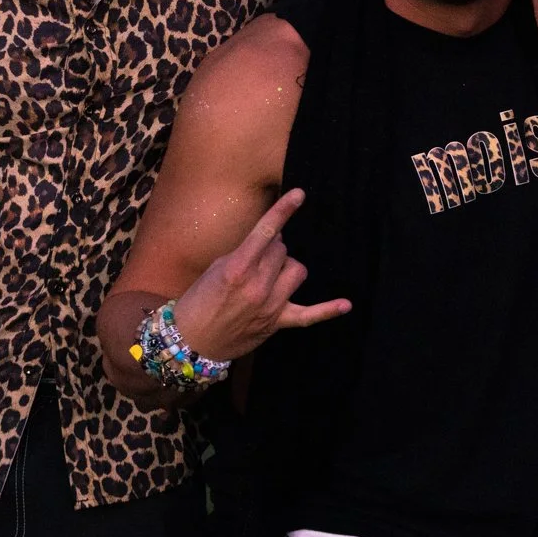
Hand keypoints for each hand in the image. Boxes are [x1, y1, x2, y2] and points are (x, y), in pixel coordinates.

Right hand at [169, 189, 349, 363]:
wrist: (192, 342)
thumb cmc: (199, 300)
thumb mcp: (216, 268)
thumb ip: (246, 253)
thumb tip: (271, 240)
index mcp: (238, 268)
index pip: (266, 233)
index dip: (283, 211)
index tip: (299, 194)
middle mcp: (257, 286)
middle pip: (282, 250)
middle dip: (272, 248)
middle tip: (256, 258)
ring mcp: (270, 306)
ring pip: (297, 271)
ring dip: (286, 267)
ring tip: (269, 275)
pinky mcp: (277, 323)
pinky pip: (309, 316)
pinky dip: (327, 310)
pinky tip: (345, 304)